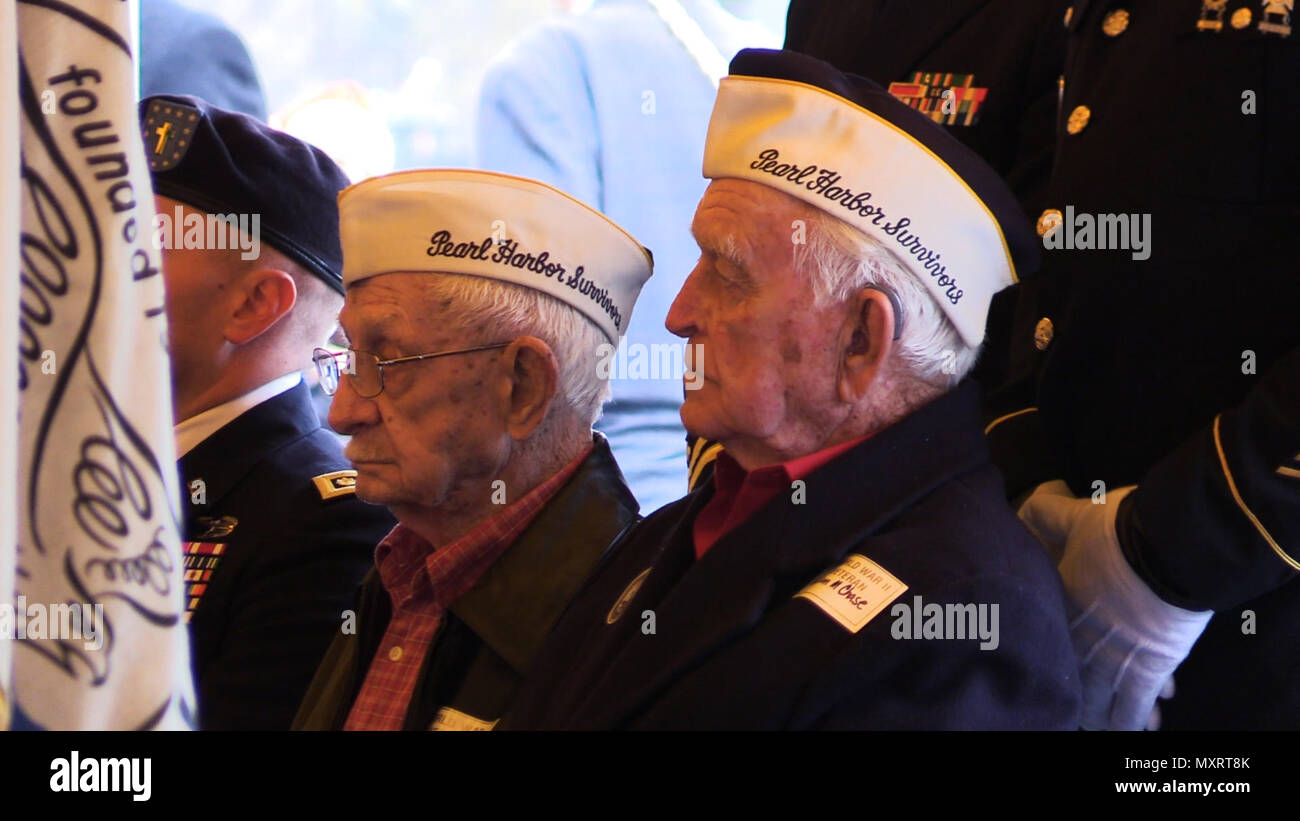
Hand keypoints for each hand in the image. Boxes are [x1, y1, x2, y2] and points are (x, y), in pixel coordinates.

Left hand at [1018, 481, 1211, 729]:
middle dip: (1069, 692)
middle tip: (1068, 706)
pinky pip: (1135, 704)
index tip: (1040, 663)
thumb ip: (1049, 513)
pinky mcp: (1149, 668)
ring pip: (1099, 696)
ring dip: (1100, 712)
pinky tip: (1139, 730)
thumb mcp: (1076, 514)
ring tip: (1099, 724)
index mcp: (1062, 601)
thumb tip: (1027, 501)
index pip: (1045, 634)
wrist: (1170, 546)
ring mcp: (1114, 656)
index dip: (1043, 651)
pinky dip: (1134, 719)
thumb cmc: (1121, 527)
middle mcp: (1081, 635)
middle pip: (1068, 674)